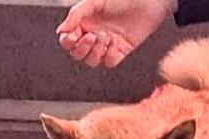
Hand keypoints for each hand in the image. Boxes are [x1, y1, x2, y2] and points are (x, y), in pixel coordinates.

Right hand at [56, 0, 176, 67]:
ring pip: (91, 61)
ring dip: (95, 52)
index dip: (68, 42)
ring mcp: (106, 44)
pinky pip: (109, 62)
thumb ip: (75, 14)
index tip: (73, 36)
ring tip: (104, 36)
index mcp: (84, 23)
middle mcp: (93, 35)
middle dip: (82, 49)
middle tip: (91, 36)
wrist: (148, 1)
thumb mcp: (94, 1)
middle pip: (77, 54)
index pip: (67, 41)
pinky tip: (114, 43)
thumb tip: (61, 30)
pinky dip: (109, 55)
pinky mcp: (120, 51)